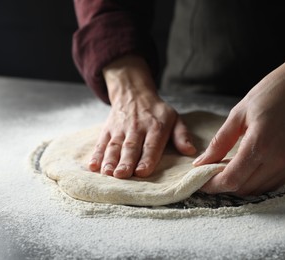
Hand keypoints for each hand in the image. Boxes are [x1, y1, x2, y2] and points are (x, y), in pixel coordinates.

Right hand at [89, 55, 195, 177]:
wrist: (134, 93)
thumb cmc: (157, 112)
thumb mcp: (174, 118)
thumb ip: (182, 135)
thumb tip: (191, 151)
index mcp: (156, 128)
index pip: (151, 145)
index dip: (147, 158)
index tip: (142, 171)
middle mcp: (137, 128)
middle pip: (131, 147)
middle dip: (126, 162)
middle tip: (122, 175)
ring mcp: (120, 129)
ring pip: (114, 146)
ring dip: (110, 160)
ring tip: (107, 173)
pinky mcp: (108, 129)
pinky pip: (101, 142)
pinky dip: (96, 154)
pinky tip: (93, 166)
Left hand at [193, 30, 284, 195]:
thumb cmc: (270, 93)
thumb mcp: (238, 113)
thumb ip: (219, 142)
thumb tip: (200, 162)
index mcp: (260, 144)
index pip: (232, 179)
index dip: (213, 185)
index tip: (201, 182)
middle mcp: (278, 159)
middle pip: (244, 189)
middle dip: (224, 185)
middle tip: (212, 174)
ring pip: (258, 190)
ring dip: (240, 185)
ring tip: (229, 169)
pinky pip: (273, 184)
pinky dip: (257, 182)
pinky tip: (249, 168)